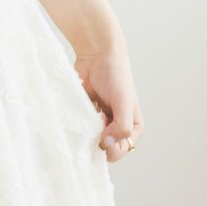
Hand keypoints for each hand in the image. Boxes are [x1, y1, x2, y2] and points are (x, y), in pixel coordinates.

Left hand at [73, 44, 142, 161]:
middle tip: (93, 124)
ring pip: (90, 140)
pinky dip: (76, 127)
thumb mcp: (124, 102)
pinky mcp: (85, 115)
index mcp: (132, 127)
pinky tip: (75, 117)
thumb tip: (107, 145)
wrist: (96, 56)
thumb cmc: (116, 76)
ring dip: (85, 134)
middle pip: (105, 147)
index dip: (112, 147)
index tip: (102, 133)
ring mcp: (99, 122)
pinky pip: (79, 129)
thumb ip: (122, 126)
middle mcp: (116, 127)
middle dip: (97, 141)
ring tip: (85, 118)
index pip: (122, 150)